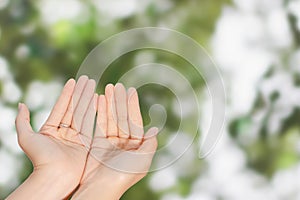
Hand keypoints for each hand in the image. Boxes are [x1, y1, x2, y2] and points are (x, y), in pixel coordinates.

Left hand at [8, 76, 96, 199]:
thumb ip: (22, 120)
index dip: (67, 94)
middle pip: (74, 108)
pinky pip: (91, 124)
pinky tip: (98, 99)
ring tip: (93, 84)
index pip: (61, 107)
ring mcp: (77, 138)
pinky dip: (94, 112)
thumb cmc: (39, 159)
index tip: (73, 81)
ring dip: (88, 98)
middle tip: (87, 79)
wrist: (54, 177)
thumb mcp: (26, 138)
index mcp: (51, 130)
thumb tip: (21, 104)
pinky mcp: (87, 144)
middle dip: (80, 93)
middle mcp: (65, 133)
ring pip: (83, 114)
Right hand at [72, 83, 157, 199]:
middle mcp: (125, 143)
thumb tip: (155, 130)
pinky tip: (99, 100)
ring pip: (111, 118)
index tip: (131, 91)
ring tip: (107, 88)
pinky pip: (100, 124)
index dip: (133, 106)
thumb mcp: (142, 159)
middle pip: (122, 117)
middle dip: (120, 101)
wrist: (102, 187)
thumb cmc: (124, 174)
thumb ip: (149, 144)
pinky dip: (100, 112)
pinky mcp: (98, 144)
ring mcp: (111, 143)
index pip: (135, 121)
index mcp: (137, 146)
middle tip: (117, 85)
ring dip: (110, 103)